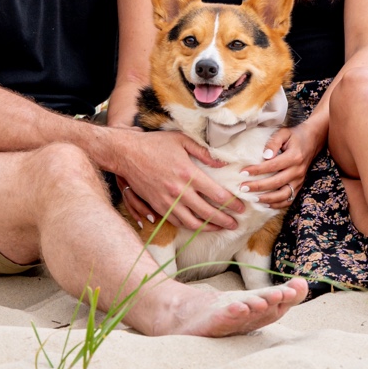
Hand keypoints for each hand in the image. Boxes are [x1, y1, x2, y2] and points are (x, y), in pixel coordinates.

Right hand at [106, 129, 241, 230]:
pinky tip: (198, 225)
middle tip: (235, 224)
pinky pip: (176, 222)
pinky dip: (189, 227)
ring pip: (192, 223)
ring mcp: (167, 201)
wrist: (126, 153)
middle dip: (225, 221)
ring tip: (219, 228)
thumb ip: (204, 152)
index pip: (217, 195)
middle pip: (208, 213)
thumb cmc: (155, 144)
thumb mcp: (181, 140)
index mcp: (188, 174)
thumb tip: (222, 164)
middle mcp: (179, 191)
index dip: (232, 204)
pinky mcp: (157, 206)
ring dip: (208, 228)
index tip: (241, 208)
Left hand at [240, 117, 325, 209]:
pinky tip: (265, 203)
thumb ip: (273, 142)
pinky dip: (278, 204)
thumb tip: (265, 156)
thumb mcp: (284, 133)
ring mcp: (300, 180)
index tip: (243, 172)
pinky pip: (290, 199)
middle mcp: (298, 171)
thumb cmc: (294, 136)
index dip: (257, 170)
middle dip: (258, 187)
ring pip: (284, 195)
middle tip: (243, 188)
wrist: (312, 140)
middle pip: (277, 183)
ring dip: (268, 199)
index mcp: (294, 157)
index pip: (273, 166)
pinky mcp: (300, 185)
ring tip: (253, 198)